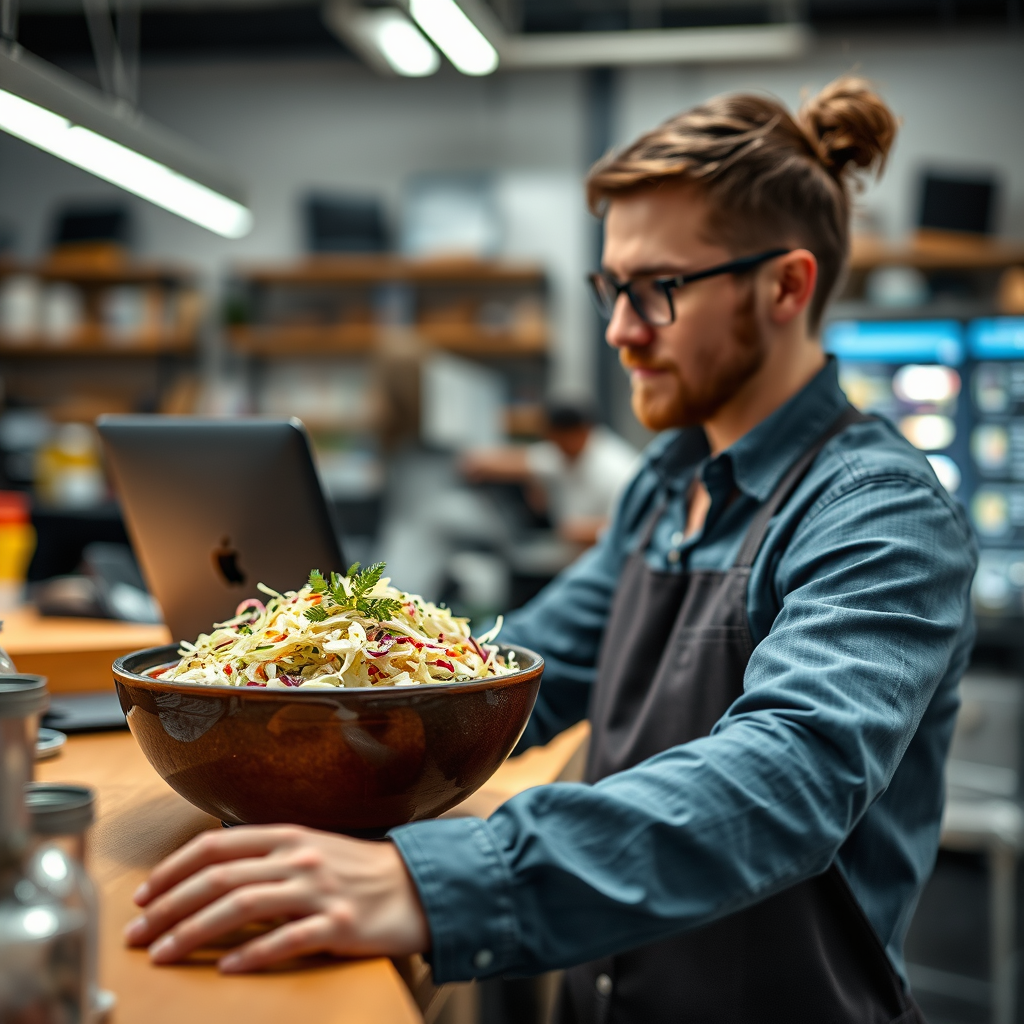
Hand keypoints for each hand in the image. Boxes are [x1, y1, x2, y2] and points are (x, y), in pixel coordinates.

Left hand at [123, 825, 429, 972]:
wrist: (418, 886)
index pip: (215, 845)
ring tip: (163, 953)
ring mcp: (319, 890)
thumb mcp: (310, 849)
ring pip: (242, 906)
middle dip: (168, 906)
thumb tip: (212, 872)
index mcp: (288, 835)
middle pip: (218, 877)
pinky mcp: (338, 924)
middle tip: (136, 933)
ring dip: (194, 931)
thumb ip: (266, 855)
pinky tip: (227, 969)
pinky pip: (287, 940)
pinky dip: (252, 955)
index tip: (143, 895)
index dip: (172, 869)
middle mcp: (299, 857)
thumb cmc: (358, 870)